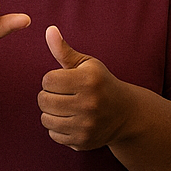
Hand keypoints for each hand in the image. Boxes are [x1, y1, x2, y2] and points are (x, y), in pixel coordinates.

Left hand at [38, 26, 135, 149]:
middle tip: (62, 95)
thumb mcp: (87, 64)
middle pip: (43, 100)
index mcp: (89, 80)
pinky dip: (57, 128)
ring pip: (46, 119)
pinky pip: (53, 134)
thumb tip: (49, 30)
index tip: (64, 81)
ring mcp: (87, 125)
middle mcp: (89, 103)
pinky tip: (71, 120)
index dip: (52, 79)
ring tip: (65, 107)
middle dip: (48, 96)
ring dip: (51, 113)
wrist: (126, 114)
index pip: (47, 80)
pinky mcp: (83, 141)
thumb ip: (64, 50)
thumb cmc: (101, 83)